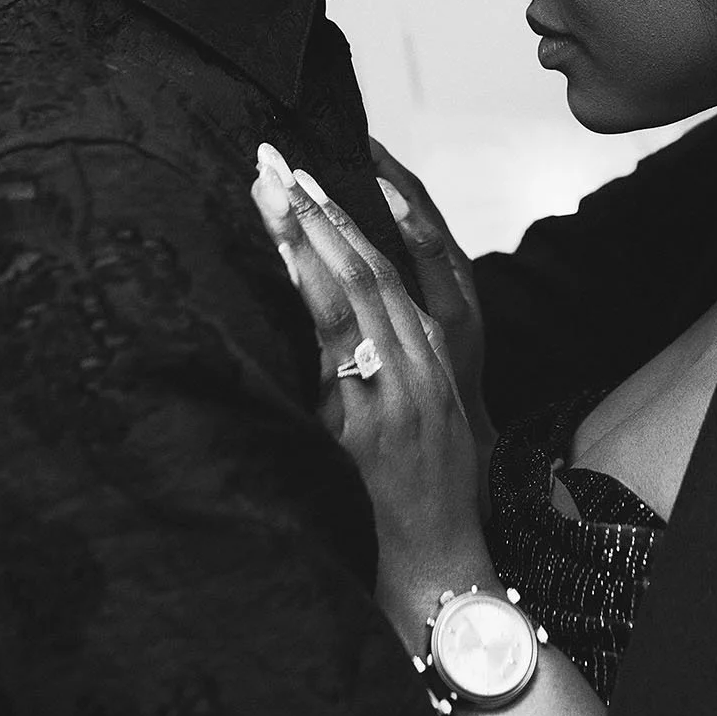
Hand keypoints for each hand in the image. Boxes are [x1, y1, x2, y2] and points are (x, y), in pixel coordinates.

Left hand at [251, 147, 496, 646]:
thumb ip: (368, 366)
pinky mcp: (382, 413)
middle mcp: (421, 356)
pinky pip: (343, 339)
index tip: (307, 175)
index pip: (385, 265)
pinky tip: (286, 258)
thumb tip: (318, 329)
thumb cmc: (415, 489)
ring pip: (358, 288)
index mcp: (429, 350)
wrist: (440, 554)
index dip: (345, 218)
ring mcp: (403, 382)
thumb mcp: (401, 413)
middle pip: (367, 263)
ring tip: (276, 189)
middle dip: (320, 209)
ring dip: (313, 233)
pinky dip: (316, 291)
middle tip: (277, 161)